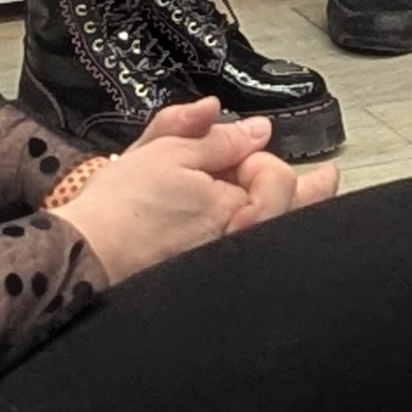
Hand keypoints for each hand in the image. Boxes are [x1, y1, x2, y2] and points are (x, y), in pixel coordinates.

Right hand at [56, 100, 322, 284]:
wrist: (83, 260)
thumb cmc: (117, 210)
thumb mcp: (164, 152)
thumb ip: (214, 137)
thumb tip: (255, 129)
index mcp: (234, 208)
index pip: (277, 176)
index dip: (261, 157)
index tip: (246, 146)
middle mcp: (238, 241)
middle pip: (291, 212)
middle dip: (313, 191)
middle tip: (328, 176)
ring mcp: (227, 265)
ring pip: (276, 235)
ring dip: (296, 213)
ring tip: (315, 196)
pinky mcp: (209, 283)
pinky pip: (251, 258)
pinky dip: (262, 238)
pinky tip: (267, 233)